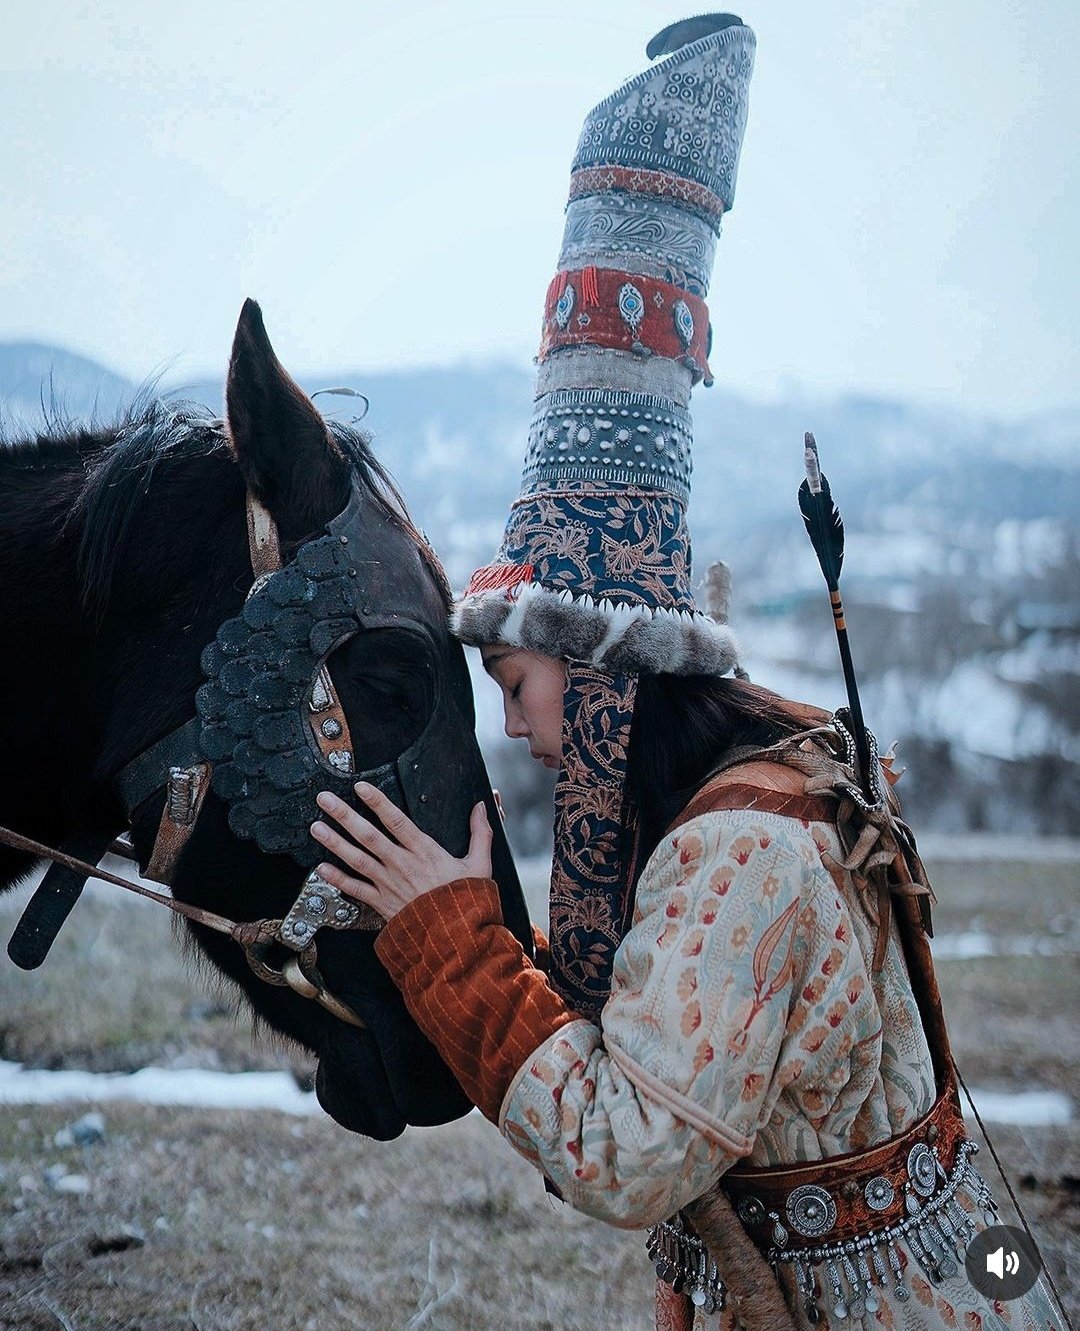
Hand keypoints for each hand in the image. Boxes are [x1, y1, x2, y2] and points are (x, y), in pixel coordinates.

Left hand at [310, 782, 492, 921]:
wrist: (455, 938)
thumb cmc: (466, 901)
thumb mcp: (480, 864)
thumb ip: (480, 833)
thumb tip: (483, 806)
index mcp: (425, 852)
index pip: (396, 821)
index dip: (378, 802)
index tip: (360, 787)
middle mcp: (402, 865)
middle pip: (368, 835)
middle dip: (345, 815)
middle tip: (325, 799)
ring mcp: (389, 884)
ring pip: (357, 859)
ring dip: (334, 842)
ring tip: (316, 827)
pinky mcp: (382, 903)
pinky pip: (355, 890)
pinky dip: (337, 879)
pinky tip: (321, 868)